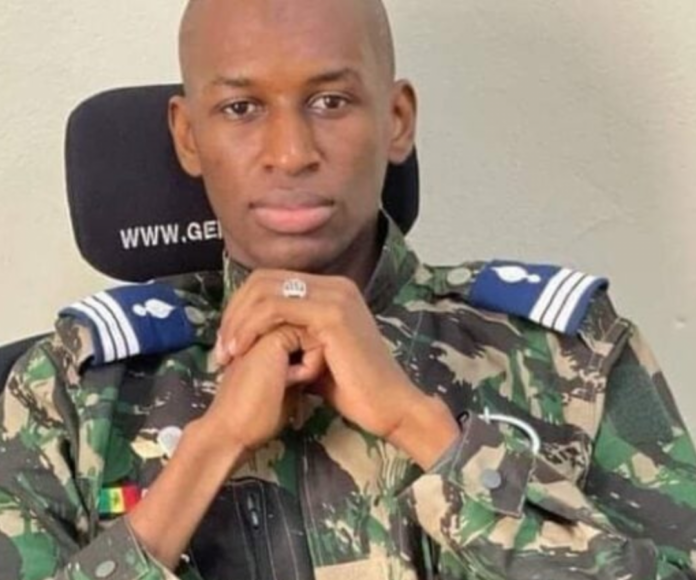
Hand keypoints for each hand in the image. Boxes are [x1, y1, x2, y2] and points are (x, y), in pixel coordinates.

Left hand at [216, 271, 432, 441]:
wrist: (388, 407)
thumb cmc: (353, 388)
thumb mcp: (312, 354)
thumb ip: (290, 337)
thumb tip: (258, 337)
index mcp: (332, 289)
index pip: (271, 281)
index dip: (241, 308)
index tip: (228, 342)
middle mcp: (335, 285)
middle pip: (263, 280)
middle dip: (234, 312)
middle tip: (221, 348)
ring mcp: (335, 295)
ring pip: (265, 291)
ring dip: (238, 322)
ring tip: (227, 353)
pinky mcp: (332, 313)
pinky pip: (276, 308)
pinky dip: (251, 328)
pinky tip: (242, 351)